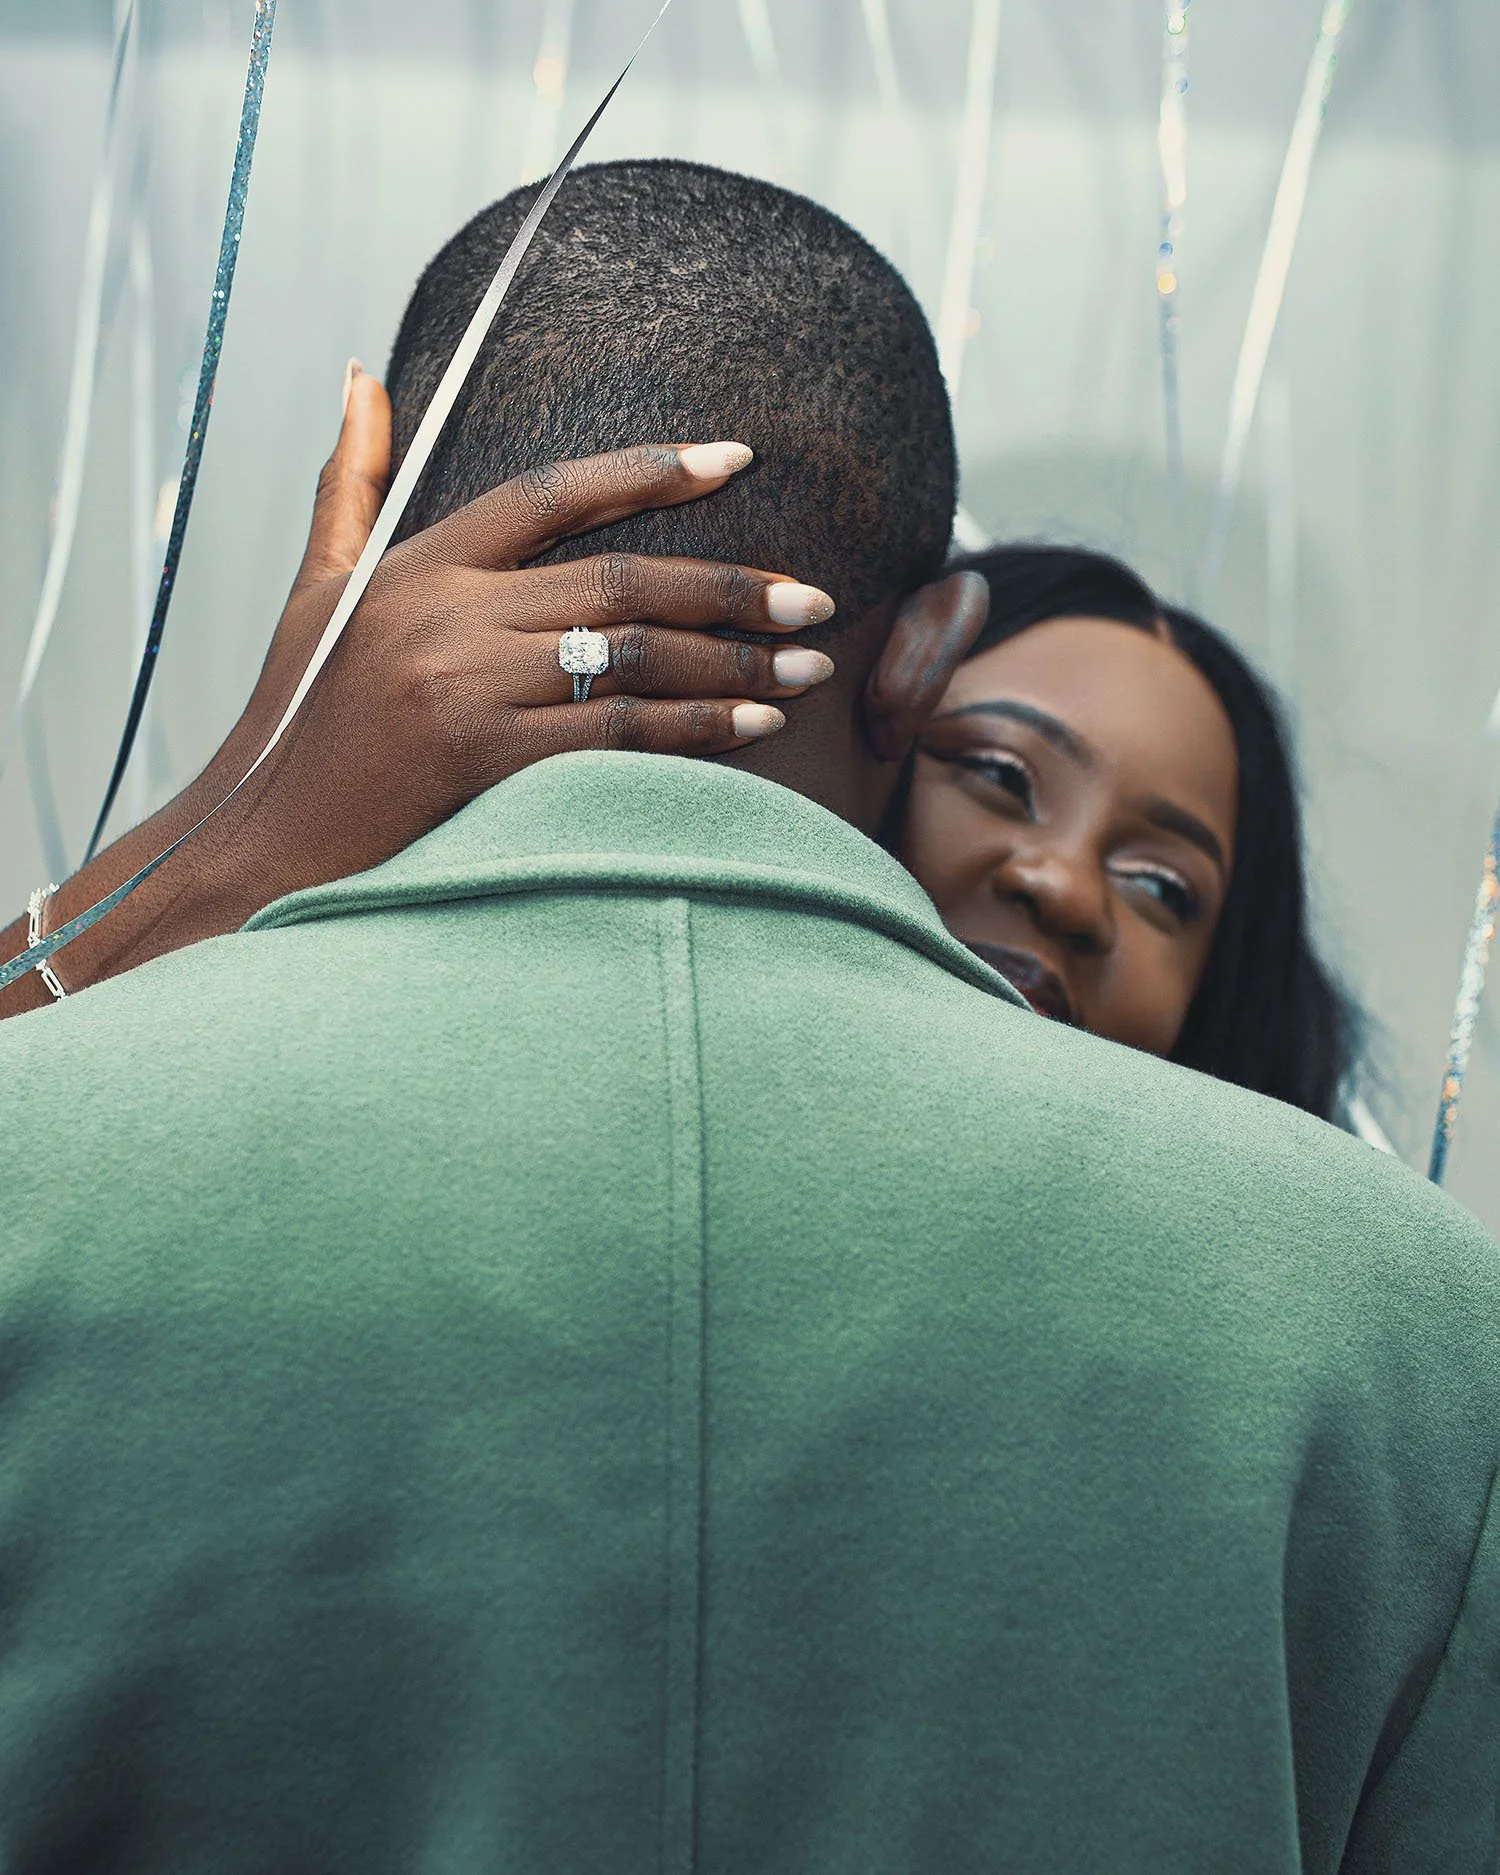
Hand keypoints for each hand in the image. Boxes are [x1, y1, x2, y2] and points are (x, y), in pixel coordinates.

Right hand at [199, 364, 837, 918]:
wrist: (262, 838)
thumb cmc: (297, 718)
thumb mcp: (316, 589)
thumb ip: (350, 483)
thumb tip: (361, 376)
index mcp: (418, 565)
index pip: (551, 493)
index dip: (648, 471)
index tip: (736, 459)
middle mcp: (446, 615)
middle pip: (618, 580)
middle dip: (731, 589)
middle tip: (816, 601)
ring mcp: (464, 687)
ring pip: (630, 657)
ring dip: (733, 664)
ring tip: (809, 670)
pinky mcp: (483, 761)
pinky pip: (615, 734)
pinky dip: (695, 729)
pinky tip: (756, 728)